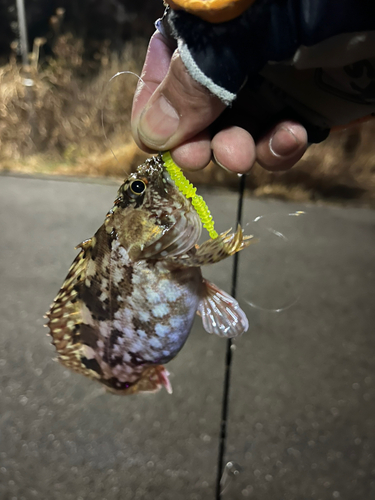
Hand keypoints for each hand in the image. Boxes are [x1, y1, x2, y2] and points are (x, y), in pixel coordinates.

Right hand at [131, 31, 307, 173]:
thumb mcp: (241, 20)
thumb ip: (194, 76)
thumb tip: (150, 135)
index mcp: (209, 20)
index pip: (162, 66)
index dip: (156, 108)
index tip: (160, 145)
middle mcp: (234, 53)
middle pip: (197, 110)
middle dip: (200, 139)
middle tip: (204, 157)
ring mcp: (272, 81)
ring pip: (238, 132)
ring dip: (239, 150)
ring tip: (247, 151)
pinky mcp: (307, 106)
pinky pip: (279, 139)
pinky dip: (279, 149)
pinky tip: (291, 138)